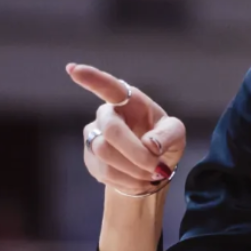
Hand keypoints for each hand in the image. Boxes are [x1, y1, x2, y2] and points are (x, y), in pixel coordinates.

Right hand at [67, 63, 186, 196]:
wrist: (150, 170)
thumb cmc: (163, 143)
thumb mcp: (176, 135)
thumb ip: (168, 136)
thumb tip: (150, 145)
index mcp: (129, 101)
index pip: (109, 87)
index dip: (92, 78)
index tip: (73, 69)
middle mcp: (107, 114)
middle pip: (111, 130)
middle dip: (137, 153)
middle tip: (157, 168)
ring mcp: (94, 136)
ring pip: (106, 154)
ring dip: (134, 170)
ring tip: (151, 175)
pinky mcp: (90, 159)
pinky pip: (105, 172)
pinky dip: (128, 180)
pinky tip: (139, 179)